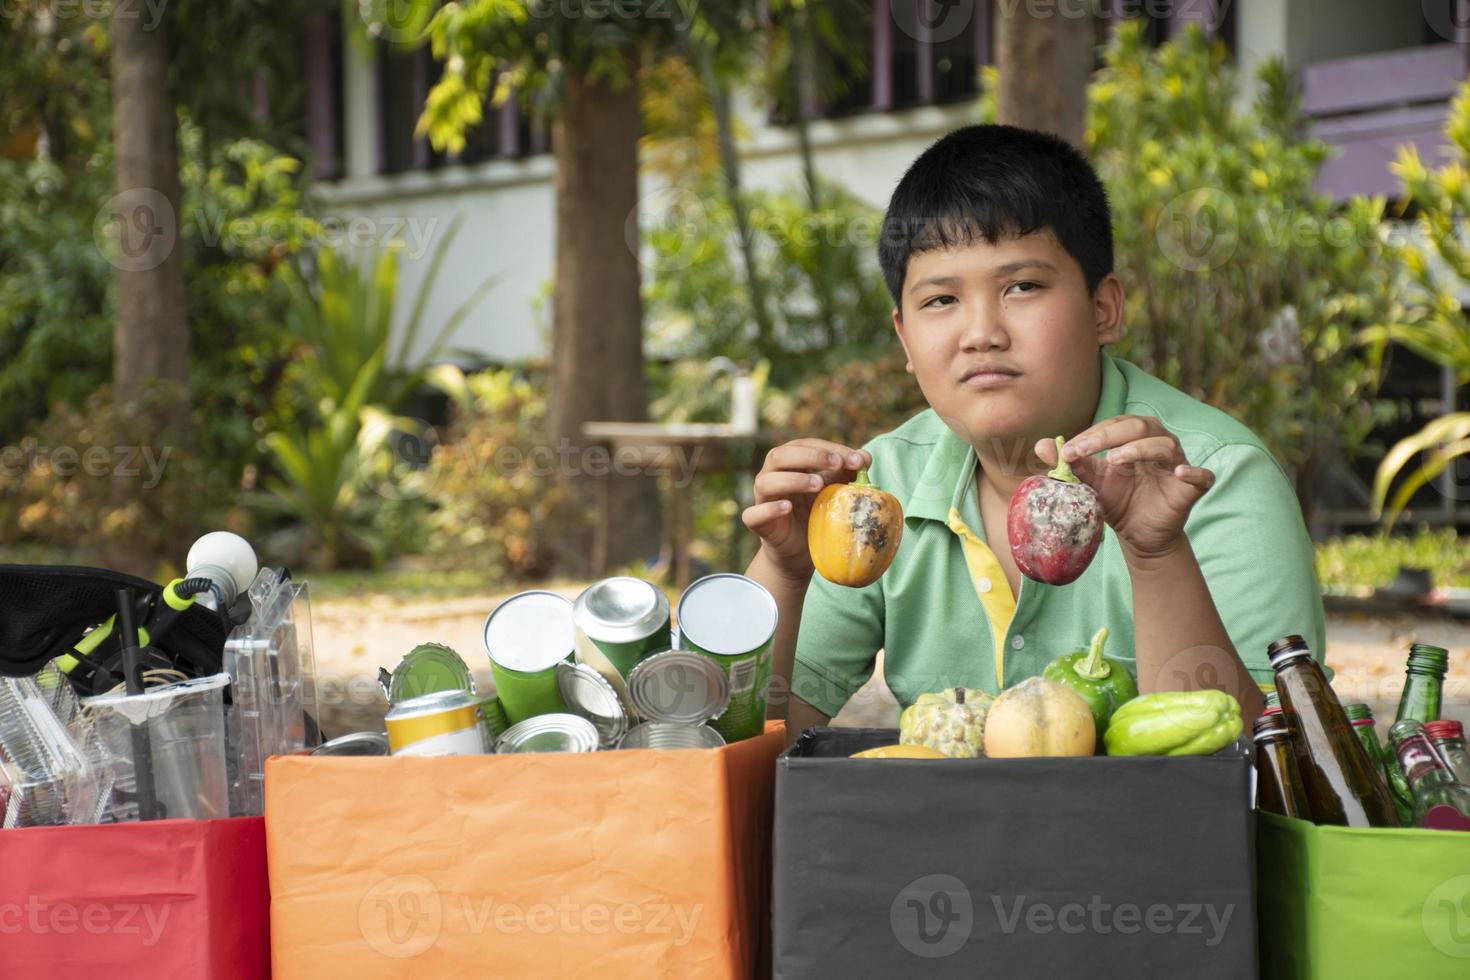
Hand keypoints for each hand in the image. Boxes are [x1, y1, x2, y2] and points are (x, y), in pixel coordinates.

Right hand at [743, 438, 871, 583]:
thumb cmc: (816, 513)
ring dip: (792, 480)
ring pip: (765, 482)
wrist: (801, 551)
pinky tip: (787, 507)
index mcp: (789, 462)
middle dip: (810, 456)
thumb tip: (865, 458)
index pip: (804, 445)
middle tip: (836, 464)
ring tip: (818, 485)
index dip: (828, 448)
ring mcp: (761, 499)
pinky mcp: (757, 523)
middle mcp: (771, 475)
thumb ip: (847, 472)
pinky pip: (753, 513)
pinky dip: (770, 509)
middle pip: (779, 455)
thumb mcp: (834, 490)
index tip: (856, 459)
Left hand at [1034, 416, 1214, 563]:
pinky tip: (1180, 473)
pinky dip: (1194, 473)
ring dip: (1141, 448)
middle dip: (1110, 436)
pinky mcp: (1191, 488)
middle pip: (1140, 426)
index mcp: (1134, 438)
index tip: (1067, 452)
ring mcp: (1176, 465)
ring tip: (1116, 460)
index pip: (1114, 426)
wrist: (1138, 537)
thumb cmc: (1117, 502)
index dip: (1090, 436)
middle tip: (1084, 450)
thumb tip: (1041, 446)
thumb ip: (1070, 465)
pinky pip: (1201, 476)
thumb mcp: (1090, 485)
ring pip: (1165, 445)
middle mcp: (1158, 445)